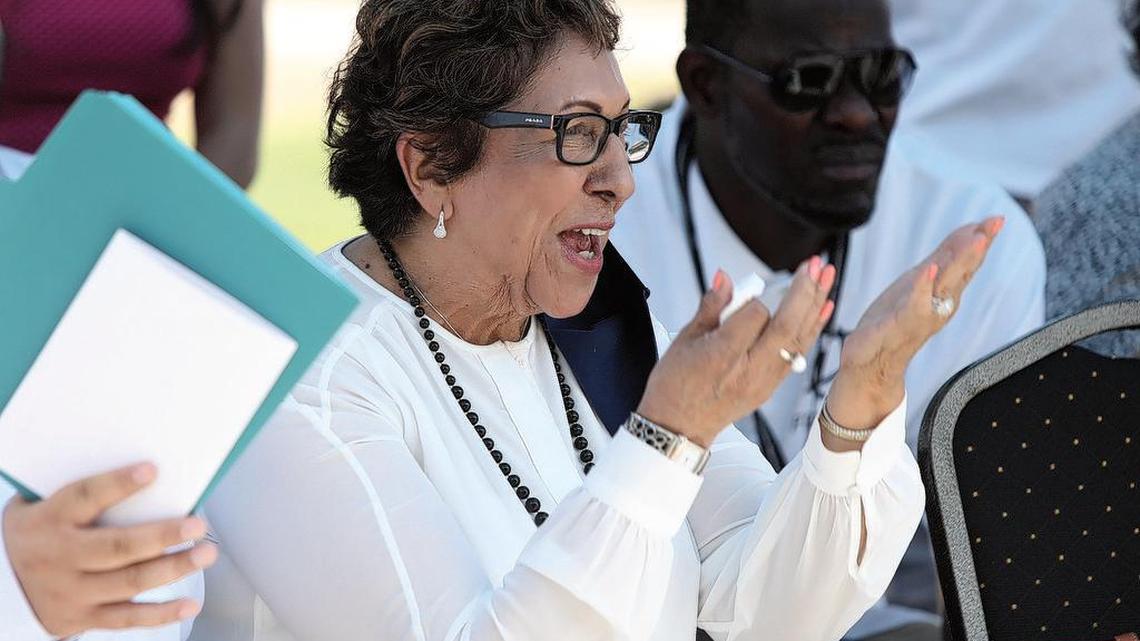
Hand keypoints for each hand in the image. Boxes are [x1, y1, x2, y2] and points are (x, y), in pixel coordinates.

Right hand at [2, 464, 216, 636]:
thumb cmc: (36, 532)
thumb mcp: (41, 505)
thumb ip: (82, 493)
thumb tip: (146, 471)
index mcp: (49, 520)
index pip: (85, 497)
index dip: (118, 484)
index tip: (152, 470)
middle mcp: (59, 558)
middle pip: (117, 547)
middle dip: (161, 535)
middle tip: (197, 525)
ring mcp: (71, 592)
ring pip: (128, 582)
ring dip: (172, 569)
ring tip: (206, 553)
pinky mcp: (81, 618)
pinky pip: (125, 619)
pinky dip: (160, 615)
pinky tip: (190, 605)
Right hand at [638, 257, 836, 445]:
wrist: (678, 427)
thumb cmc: (675, 384)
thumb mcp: (685, 339)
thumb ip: (711, 306)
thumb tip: (725, 277)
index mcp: (723, 355)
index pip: (755, 314)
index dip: (754, 298)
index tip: (747, 291)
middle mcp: (749, 370)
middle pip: (787, 325)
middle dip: (804, 291)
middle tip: (815, 264)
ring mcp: (764, 381)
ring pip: (798, 338)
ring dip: (816, 305)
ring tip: (827, 276)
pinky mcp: (771, 387)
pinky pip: (798, 354)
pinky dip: (812, 329)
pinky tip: (824, 308)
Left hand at [828, 217, 1004, 428]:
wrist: (872, 360)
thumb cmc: (897, 317)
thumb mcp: (921, 280)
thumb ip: (943, 258)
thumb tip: (971, 231)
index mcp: (944, 292)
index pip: (967, 261)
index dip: (982, 239)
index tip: (996, 219)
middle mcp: (940, 304)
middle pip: (962, 270)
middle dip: (979, 246)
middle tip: (996, 223)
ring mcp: (923, 315)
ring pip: (945, 284)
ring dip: (960, 262)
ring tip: (975, 238)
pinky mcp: (901, 325)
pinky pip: (914, 305)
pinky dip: (922, 287)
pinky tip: (928, 270)